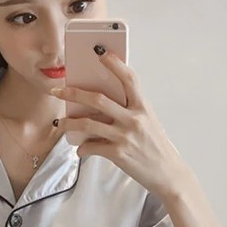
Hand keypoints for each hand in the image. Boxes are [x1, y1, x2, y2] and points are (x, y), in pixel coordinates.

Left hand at [51, 49, 187, 197]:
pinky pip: (92, 147)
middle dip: (73, 93)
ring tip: (59, 123)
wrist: (167, 173)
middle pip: (98, 99)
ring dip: (69, 122)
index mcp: (143, 107)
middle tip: (58, 90)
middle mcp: (134, 119)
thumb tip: (100, 105)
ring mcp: (125, 136)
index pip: (129, 79)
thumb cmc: (155, 147)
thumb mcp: (148, 122)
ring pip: (88, 123)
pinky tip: (81, 149)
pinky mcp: (118, 154)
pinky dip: (82, 148)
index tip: (100, 53)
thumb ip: (129, 111)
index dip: (115, 64)